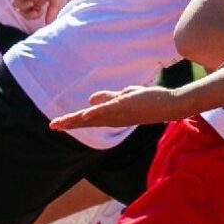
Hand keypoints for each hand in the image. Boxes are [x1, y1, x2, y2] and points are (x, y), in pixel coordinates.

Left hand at [6, 0, 67, 26]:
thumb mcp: (56, 2)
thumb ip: (52, 14)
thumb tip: (48, 25)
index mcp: (38, 0)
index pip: (30, 13)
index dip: (32, 16)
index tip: (39, 13)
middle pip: (21, 10)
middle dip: (26, 13)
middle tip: (33, 10)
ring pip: (15, 3)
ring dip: (21, 5)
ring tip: (30, 1)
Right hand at [51, 84, 190, 133]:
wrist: (170, 105)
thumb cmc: (148, 100)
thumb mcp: (125, 97)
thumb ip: (107, 98)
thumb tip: (90, 100)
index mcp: (113, 116)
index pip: (89, 120)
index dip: (73, 121)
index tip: (57, 125)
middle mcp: (114, 118)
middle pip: (88, 122)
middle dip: (70, 124)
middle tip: (53, 127)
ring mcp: (120, 113)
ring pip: (94, 117)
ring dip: (77, 120)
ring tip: (62, 123)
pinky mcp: (127, 105)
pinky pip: (109, 110)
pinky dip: (96, 113)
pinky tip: (84, 116)